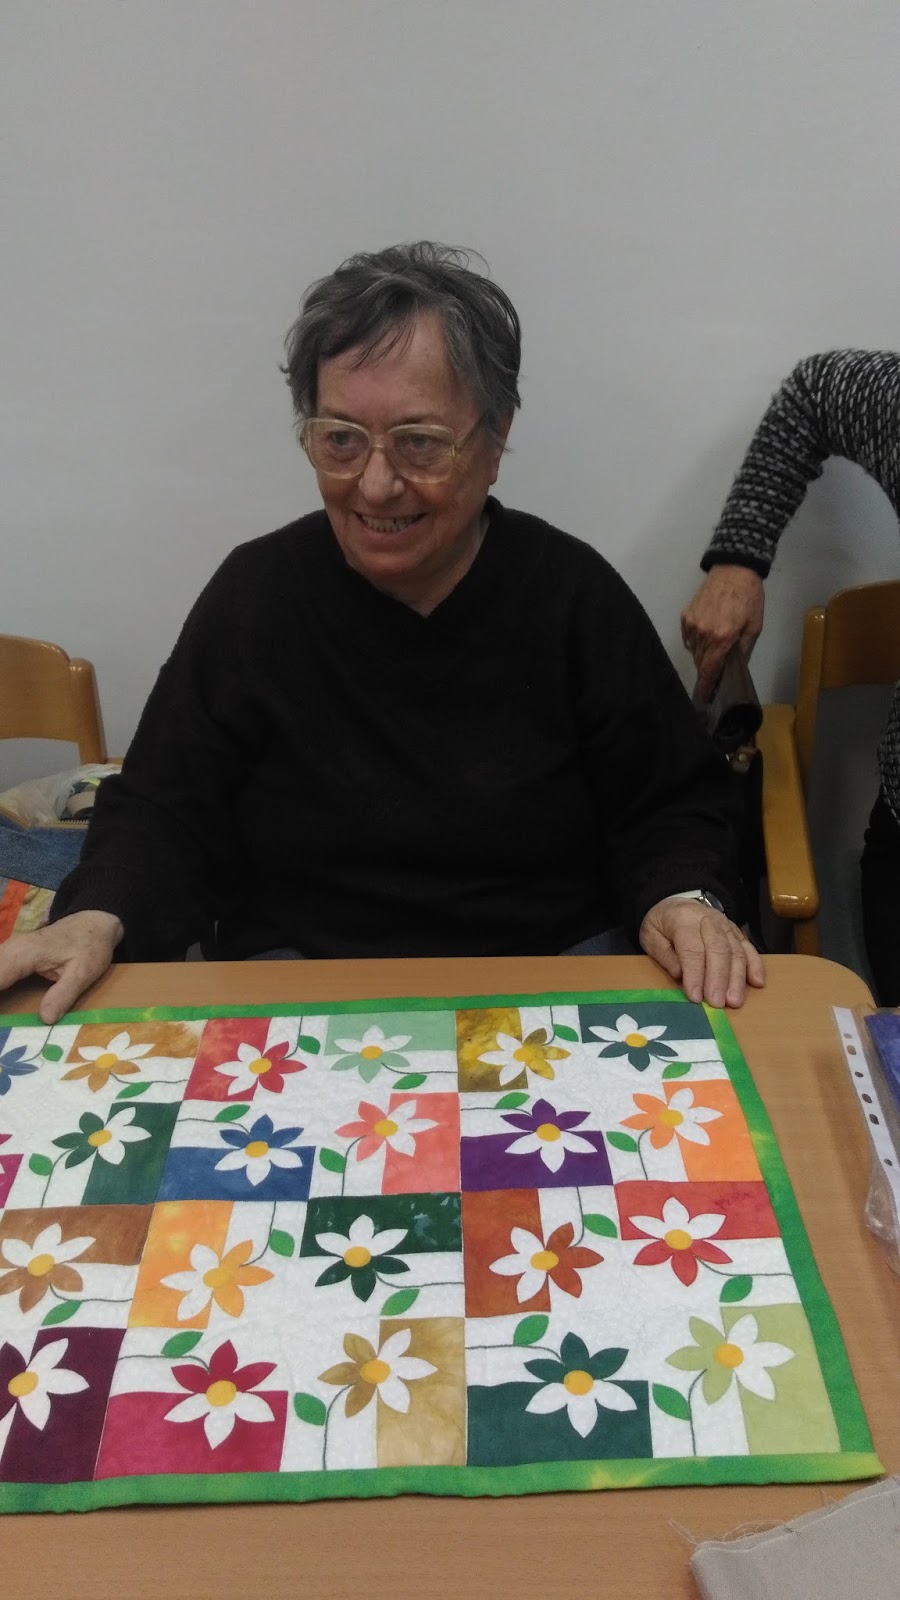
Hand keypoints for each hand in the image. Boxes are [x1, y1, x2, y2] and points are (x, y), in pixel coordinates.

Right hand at [0, 911, 123, 1022]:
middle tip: (4, 1026)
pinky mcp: (9, 955)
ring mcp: (7, 950)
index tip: (1, 1019)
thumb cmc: (89, 946)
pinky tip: (5, 1003)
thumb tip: (45, 1019)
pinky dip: (0, 985)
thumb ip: (64, 994)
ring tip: (5, 1016)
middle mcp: (9, 949)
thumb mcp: (84, 972)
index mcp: (24, 954)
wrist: (92, 924)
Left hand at [639, 897, 764, 1007]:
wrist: (676, 903)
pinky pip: (749, 948)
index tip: (695, 997)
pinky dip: (755, 965)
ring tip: (735, 1001)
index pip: (692, 949)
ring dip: (737, 978)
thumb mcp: (651, 936)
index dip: (695, 974)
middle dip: (719, 979)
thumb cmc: (662, 925)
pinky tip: (757, 983)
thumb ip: (664, 954)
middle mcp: (709, 920)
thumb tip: (680, 974)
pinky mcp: (737, 933)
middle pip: (719, 949)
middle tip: (718, 1003)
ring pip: (736, 951)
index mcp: (683, 919)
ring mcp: (726, 925)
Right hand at [681, 566, 764, 700]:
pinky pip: (688, 637)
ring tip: (714, 650)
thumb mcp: (754, 627)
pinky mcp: (686, 615)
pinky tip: (706, 637)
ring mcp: (692, 624)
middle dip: (707, 670)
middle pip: (700, 662)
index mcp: (721, 638)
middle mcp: (703, 634)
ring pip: (694, 651)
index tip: (705, 696)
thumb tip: (735, 668)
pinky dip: (695, 642)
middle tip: (716, 674)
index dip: (706, 685)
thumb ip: (743, 650)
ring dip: (702, 655)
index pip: (709, 670)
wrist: (734, 569)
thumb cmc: (749, 598)